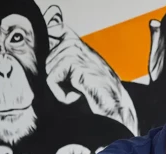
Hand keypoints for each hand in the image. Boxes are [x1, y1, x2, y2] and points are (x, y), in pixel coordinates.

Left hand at [43, 5, 138, 135]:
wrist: (117, 111)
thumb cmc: (103, 101)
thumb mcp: (85, 80)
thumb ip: (70, 68)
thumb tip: (52, 58)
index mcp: (86, 51)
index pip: (61, 30)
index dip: (55, 39)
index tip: (59, 49)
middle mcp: (82, 47)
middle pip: (48, 59)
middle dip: (58, 80)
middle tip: (78, 90)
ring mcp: (79, 52)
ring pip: (49, 69)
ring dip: (61, 89)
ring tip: (80, 93)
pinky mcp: (74, 61)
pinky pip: (52, 79)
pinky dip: (61, 94)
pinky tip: (78, 96)